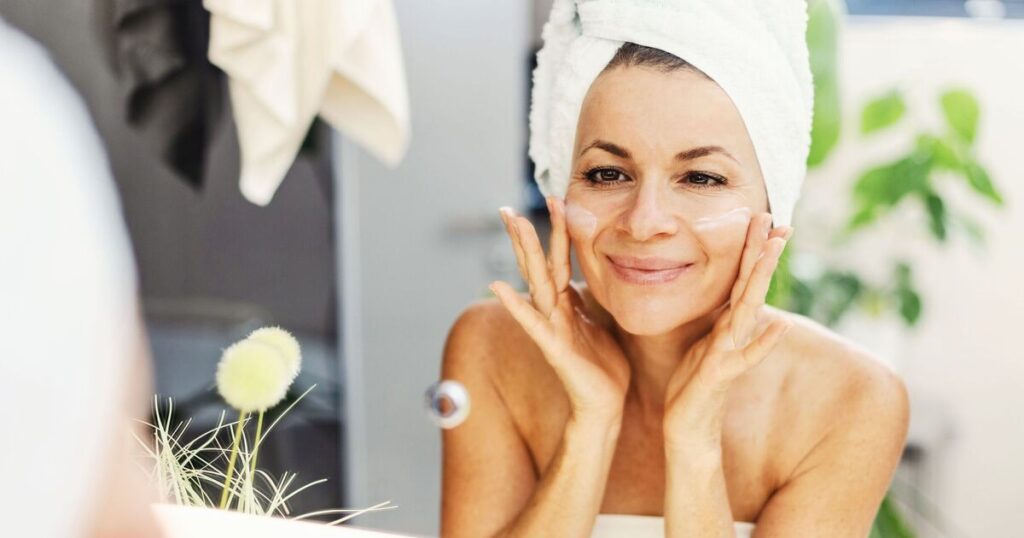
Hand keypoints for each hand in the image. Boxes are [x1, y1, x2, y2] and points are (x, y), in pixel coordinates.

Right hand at [490, 197, 630, 421]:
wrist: (606, 404)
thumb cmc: (604, 365)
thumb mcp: (603, 320)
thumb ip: (594, 296)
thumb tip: (601, 271)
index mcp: (568, 303)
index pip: (558, 260)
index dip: (557, 231)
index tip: (555, 199)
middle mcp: (555, 311)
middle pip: (538, 265)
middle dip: (525, 235)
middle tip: (508, 207)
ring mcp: (552, 327)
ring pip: (536, 282)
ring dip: (524, 251)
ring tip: (514, 224)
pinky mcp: (555, 348)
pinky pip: (532, 322)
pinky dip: (515, 304)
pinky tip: (497, 285)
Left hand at [663, 213, 793, 435]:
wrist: (686, 423)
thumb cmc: (692, 381)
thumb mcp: (701, 338)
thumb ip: (714, 315)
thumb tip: (720, 289)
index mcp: (725, 322)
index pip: (740, 278)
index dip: (750, 249)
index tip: (762, 216)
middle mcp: (733, 332)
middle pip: (750, 285)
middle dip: (762, 253)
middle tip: (777, 220)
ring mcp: (731, 350)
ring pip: (749, 308)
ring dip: (762, 278)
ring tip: (775, 248)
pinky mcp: (723, 373)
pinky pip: (747, 355)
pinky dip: (765, 341)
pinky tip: (781, 325)